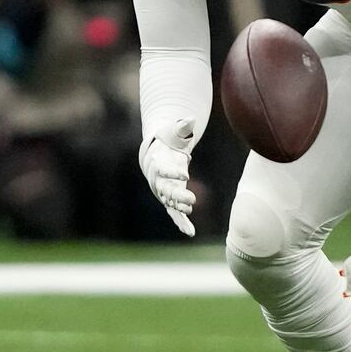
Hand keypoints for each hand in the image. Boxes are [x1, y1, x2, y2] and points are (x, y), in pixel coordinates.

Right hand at [139, 117, 198, 236]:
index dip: (172, 172)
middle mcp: (158, 180)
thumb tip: (190, 119)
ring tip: (191, 212)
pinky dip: (181, 222)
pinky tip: (189, 232)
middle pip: (166, 190)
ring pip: (170, 203)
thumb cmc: (168, 141)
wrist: (159, 153)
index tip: (184, 173)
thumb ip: (182, 127)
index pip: (163, 170)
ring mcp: (164, 190)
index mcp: (158, 164)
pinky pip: (175, 212)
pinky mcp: (171, 198)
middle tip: (191, 200)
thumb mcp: (174, 131)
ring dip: (180, 209)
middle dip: (178, 195)